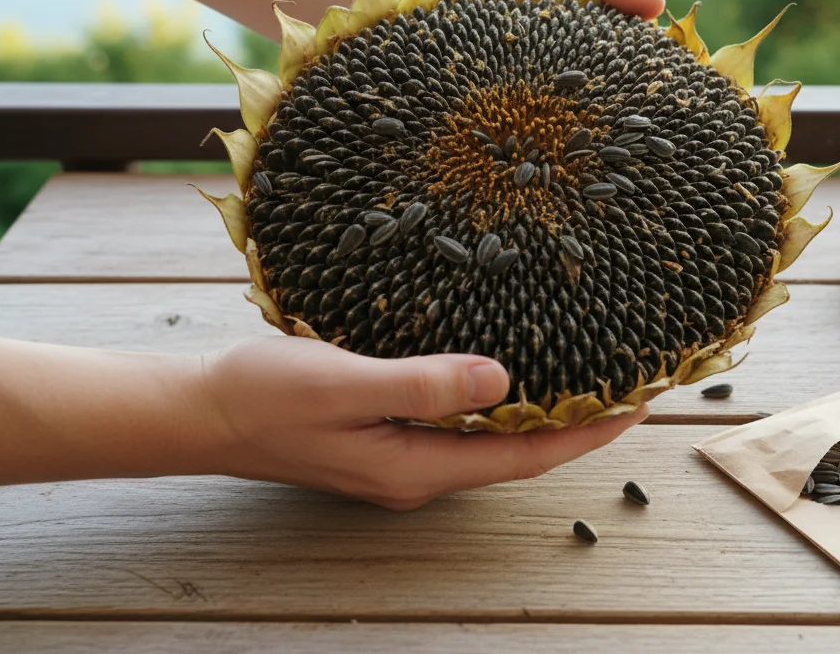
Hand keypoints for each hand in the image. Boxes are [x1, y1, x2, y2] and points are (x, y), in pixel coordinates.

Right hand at [200, 337, 647, 509]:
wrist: (202, 413)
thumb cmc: (263, 397)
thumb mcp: (344, 384)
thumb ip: (423, 384)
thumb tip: (503, 380)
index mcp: (418, 467)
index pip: (526, 455)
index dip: (586, 433)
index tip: (637, 404)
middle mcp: (419, 472)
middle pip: (518, 452)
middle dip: (576, 422)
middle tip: (626, 382)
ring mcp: (403, 457)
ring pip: (491, 437)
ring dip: (541, 408)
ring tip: (586, 372)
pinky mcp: (387, 435)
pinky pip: (460, 423)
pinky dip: (496, 399)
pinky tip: (507, 367)